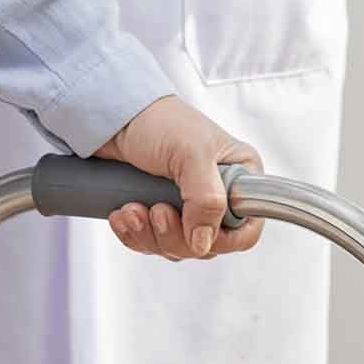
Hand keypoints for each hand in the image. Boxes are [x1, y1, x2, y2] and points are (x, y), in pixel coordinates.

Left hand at [94, 96, 262, 261]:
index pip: (247, 228)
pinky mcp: (158, 212)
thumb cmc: (159, 121)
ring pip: (178, 247)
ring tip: (132, 209)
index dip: (222, 239)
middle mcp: (217, 193)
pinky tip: (123, 215)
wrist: (116, 116)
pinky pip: (151, 243)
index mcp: (238, 176)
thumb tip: (203, 242)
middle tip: (157, 210)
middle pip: (208, 245)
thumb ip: (206, 198)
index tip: (196, 231)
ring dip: (150, 235)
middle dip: (176, 236)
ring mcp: (187, 206)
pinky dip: (135, 235)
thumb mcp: (191, 153)